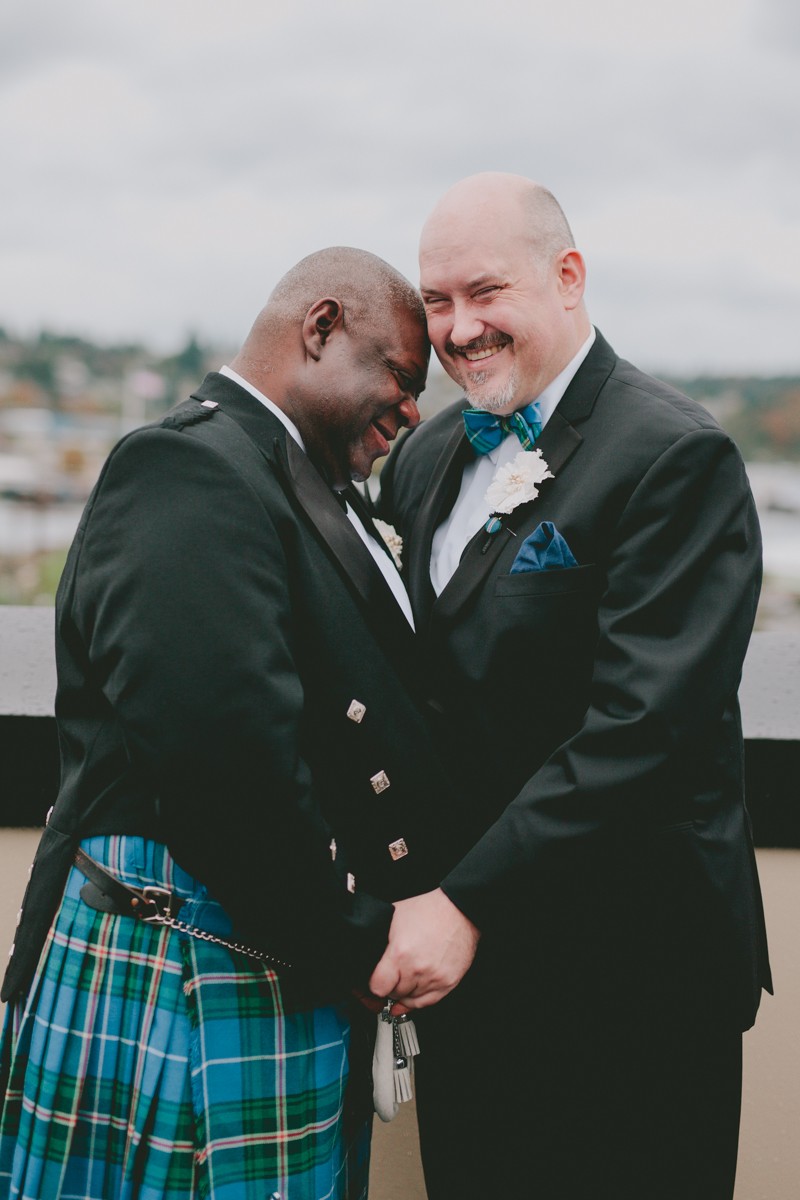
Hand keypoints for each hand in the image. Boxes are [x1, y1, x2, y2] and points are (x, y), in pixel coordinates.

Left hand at [368, 888, 479, 1008]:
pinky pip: (428, 1002)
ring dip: (405, 992)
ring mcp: (434, 978)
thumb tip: (369, 952)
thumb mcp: (394, 918)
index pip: (378, 987)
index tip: (376, 979)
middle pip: (394, 994)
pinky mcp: (448, 982)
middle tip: (392, 975)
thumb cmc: (428, 910)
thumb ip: (381, 940)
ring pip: (410, 1001)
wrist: (458, 910)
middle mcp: (417, 969)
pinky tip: (413, 993)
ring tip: (405, 977)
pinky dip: (418, 1000)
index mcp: (400, 953)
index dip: (375, 983)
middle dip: (390, 985)